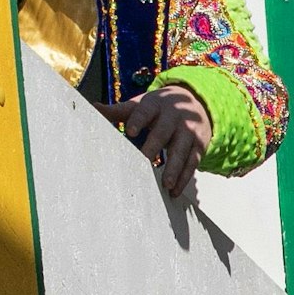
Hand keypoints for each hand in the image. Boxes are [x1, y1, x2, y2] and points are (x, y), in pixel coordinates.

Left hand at [97, 85, 212, 196]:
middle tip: (144, 161)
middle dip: (155, 147)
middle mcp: (174, 118)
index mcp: (156, 105)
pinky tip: (175, 192)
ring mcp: (189, 132)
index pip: (145, 112)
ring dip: (175, 169)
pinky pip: (192, 163)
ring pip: (181, 151)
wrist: (197, 102)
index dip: (138, 120)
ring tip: (166, 185)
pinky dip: (184, 178)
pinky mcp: (199, 146)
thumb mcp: (141, 104)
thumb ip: (119, 110)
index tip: (130, 131)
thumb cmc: (159, 107)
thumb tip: (94, 107)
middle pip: (164, 133)